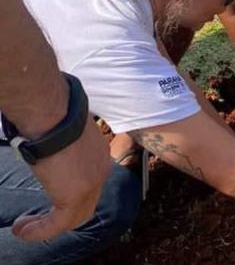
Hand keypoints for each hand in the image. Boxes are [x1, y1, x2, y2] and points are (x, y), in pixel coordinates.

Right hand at [13, 117, 110, 241]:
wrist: (52, 113)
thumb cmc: (53, 114)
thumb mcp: (64, 132)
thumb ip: (64, 145)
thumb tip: (47, 145)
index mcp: (99, 155)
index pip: (90, 183)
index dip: (69, 195)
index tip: (47, 196)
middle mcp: (100, 171)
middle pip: (86, 204)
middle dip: (62, 216)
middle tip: (35, 220)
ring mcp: (91, 185)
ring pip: (74, 217)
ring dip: (48, 226)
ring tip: (25, 227)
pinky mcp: (74, 196)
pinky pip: (58, 224)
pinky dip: (40, 230)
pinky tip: (22, 230)